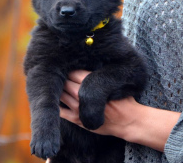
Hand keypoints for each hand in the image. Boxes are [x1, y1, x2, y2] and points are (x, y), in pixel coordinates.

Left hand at [60, 70, 180, 151]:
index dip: (69, 68)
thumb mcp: (113, 81)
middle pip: (64, 82)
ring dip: (57, 89)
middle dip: (61, 77)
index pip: (72, 72)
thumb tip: (88, 61)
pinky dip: (55, 105)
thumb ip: (98, 74)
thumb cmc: (122, 99)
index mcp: (91, 83)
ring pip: (60, 95)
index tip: (65, 64)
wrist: (128, 121)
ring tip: (54, 84)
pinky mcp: (77, 120)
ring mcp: (77, 109)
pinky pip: (60, 111)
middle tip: (57, 72)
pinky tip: (54, 99)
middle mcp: (81, 95)